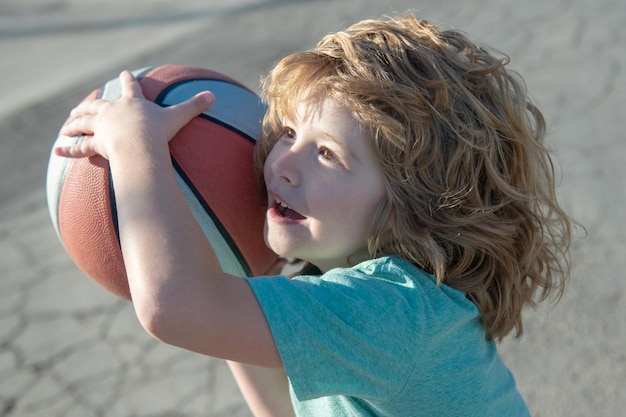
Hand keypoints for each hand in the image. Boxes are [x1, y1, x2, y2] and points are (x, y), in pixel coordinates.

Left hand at [55, 70, 214, 158]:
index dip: (128, 80)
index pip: (130, 87)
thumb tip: (213, 96)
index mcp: (132, 103)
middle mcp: (113, 112)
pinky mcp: (96, 144)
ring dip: (74, 123)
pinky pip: (80, 148)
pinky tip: (58, 150)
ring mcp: (102, 128)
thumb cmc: (157, 131)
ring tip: (66, 126)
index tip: (125, 73)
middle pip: (97, 104)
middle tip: (81, 106)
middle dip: (89, 104)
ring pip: (84, 123)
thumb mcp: (178, 117)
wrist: (138, 145)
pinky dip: (69, 149)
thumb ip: (194, 107)